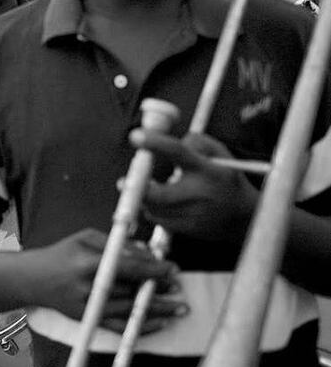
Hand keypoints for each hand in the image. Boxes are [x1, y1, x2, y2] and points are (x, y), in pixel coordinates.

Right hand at [37, 228, 185, 334]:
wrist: (32, 279)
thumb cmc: (61, 254)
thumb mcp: (85, 238)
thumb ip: (116, 244)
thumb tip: (147, 254)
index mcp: (88, 263)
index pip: (129, 267)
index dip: (154, 269)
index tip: (173, 268)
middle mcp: (89, 288)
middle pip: (133, 290)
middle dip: (159, 290)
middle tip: (179, 288)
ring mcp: (89, 307)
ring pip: (130, 311)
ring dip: (157, 310)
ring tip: (179, 308)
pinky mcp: (88, 319)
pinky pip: (119, 327)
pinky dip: (140, 328)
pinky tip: (159, 324)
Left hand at [131, 129, 258, 243]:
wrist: (243, 218)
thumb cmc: (226, 179)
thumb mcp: (219, 154)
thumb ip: (195, 142)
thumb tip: (164, 142)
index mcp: (208, 170)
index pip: (179, 153)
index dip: (156, 143)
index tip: (135, 136)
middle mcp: (199, 194)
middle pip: (158, 194)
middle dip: (137, 187)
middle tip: (123, 181)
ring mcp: (191, 215)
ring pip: (153, 207)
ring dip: (143, 197)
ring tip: (150, 188)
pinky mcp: (184, 230)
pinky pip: (156, 218)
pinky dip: (152, 208)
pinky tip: (162, 203)